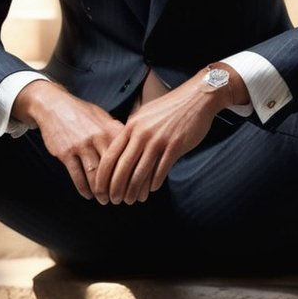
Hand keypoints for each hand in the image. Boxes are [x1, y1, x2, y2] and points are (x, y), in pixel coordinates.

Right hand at [13, 80, 124, 201]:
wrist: (54, 106)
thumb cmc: (82, 113)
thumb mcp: (103, 117)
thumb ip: (117, 133)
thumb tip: (134, 149)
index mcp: (111, 129)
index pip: (126, 157)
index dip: (131, 175)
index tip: (134, 188)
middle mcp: (98, 137)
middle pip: (112, 169)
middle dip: (116, 188)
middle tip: (119, 199)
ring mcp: (81, 145)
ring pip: (94, 176)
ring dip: (100, 192)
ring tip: (104, 200)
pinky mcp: (66, 152)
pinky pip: (77, 176)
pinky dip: (83, 189)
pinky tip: (87, 194)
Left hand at [96, 67, 237, 204]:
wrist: (196, 98)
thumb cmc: (170, 108)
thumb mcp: (145, 114)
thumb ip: (133, 131)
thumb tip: (123, 148)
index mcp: (131, 126)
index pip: (111, 155)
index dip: (103, 175)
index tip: (101, 188)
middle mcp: (142, 134)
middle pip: (122, 167)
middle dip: (115, 188)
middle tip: (114, 201)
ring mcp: (158, 140)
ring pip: (140, 173)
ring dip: (134, 190)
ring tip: (132, 200)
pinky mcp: (175, 146)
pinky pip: (161, 170)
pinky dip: (154, 183)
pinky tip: (151, 190)